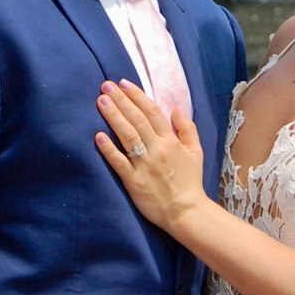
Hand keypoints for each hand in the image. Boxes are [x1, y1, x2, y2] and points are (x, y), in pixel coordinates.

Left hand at [96, 79, 207, 233]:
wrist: (186, 211)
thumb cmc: (190, 181)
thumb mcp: (196, 152)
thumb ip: (187, 128)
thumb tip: (176, 108)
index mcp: (171, 141)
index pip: (152, 112)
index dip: (137, 96)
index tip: (124, 83)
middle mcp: (157, 149)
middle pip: (137, 119)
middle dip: (121, 100)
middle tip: (106, 86)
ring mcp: (144, 165)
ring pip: (127, 135)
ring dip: (113, 116)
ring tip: (101, 101)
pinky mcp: (134, 181)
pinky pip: (119, 162)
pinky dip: (108, 149)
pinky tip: (98, 136)